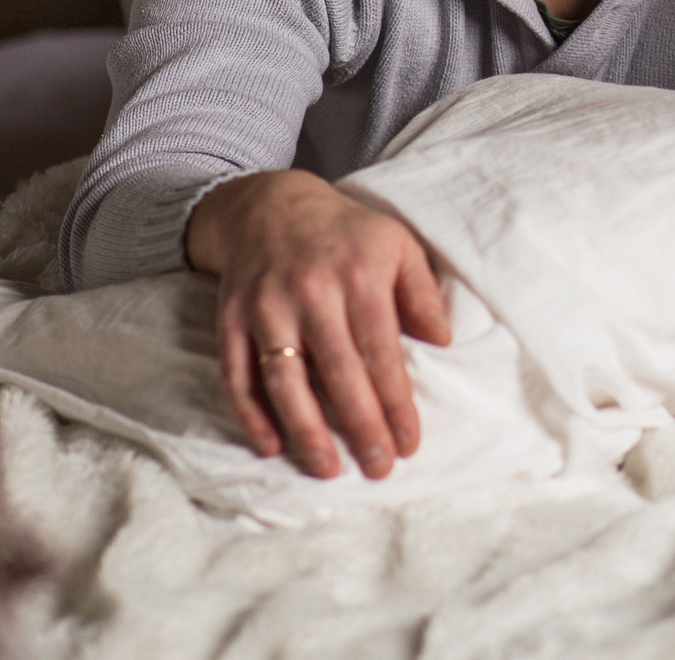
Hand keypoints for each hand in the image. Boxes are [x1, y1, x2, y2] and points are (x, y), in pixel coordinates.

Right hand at [186, 169, 453, 479]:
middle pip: (338, 372)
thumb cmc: (346, 233)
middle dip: (360, 426)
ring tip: (327, 468)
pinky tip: (271, 445)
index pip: (381, 351)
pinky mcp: (231, 318)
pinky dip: (250, 413)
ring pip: (284, 379)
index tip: (409, 443)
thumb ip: (421, 292)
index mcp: (358, 276)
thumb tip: (443, 340)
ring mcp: (266, 306)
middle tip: (378, 469)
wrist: (270, 204)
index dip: (396, 402)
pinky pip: (237, 373)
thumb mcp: (397, 243)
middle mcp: (311, 292)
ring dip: (305, 429)